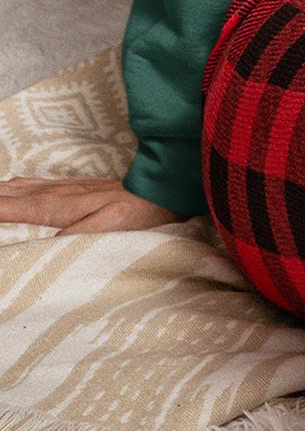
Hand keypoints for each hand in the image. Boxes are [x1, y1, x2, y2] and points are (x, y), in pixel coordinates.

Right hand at [0, 175, 182, 233]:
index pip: (9, 207)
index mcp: (56, 206)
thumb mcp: (108, 228)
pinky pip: (34, 185)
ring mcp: (64, 187)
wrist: (164, 188)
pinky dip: (14, 187)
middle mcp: (55, 193)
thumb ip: (74, 236)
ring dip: (0, 192)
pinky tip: (11, 186)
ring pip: (19, 187)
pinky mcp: (74, 187)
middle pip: (9, 194)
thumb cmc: (138, 212)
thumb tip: (43, 245)